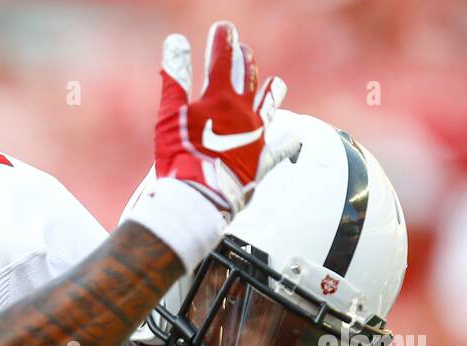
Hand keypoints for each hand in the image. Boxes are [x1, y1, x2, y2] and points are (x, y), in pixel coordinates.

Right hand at [153, 20, 291, 215]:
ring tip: (276, 83)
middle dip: (245, 60)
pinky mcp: (260, 161)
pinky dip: (287, 142)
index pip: (223, 59)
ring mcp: (255, 136)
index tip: (223, 28)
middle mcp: (243, 112)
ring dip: (270, 93)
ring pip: (268, 107)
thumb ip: (175, 76)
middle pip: (248, 77)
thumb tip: (176, 40)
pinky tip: (296, 138)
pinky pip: (279, 150)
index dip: (222, 41)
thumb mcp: (170, 114)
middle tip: (243, 50)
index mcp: (220, 97)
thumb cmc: (181, 157)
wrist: (199, 197)